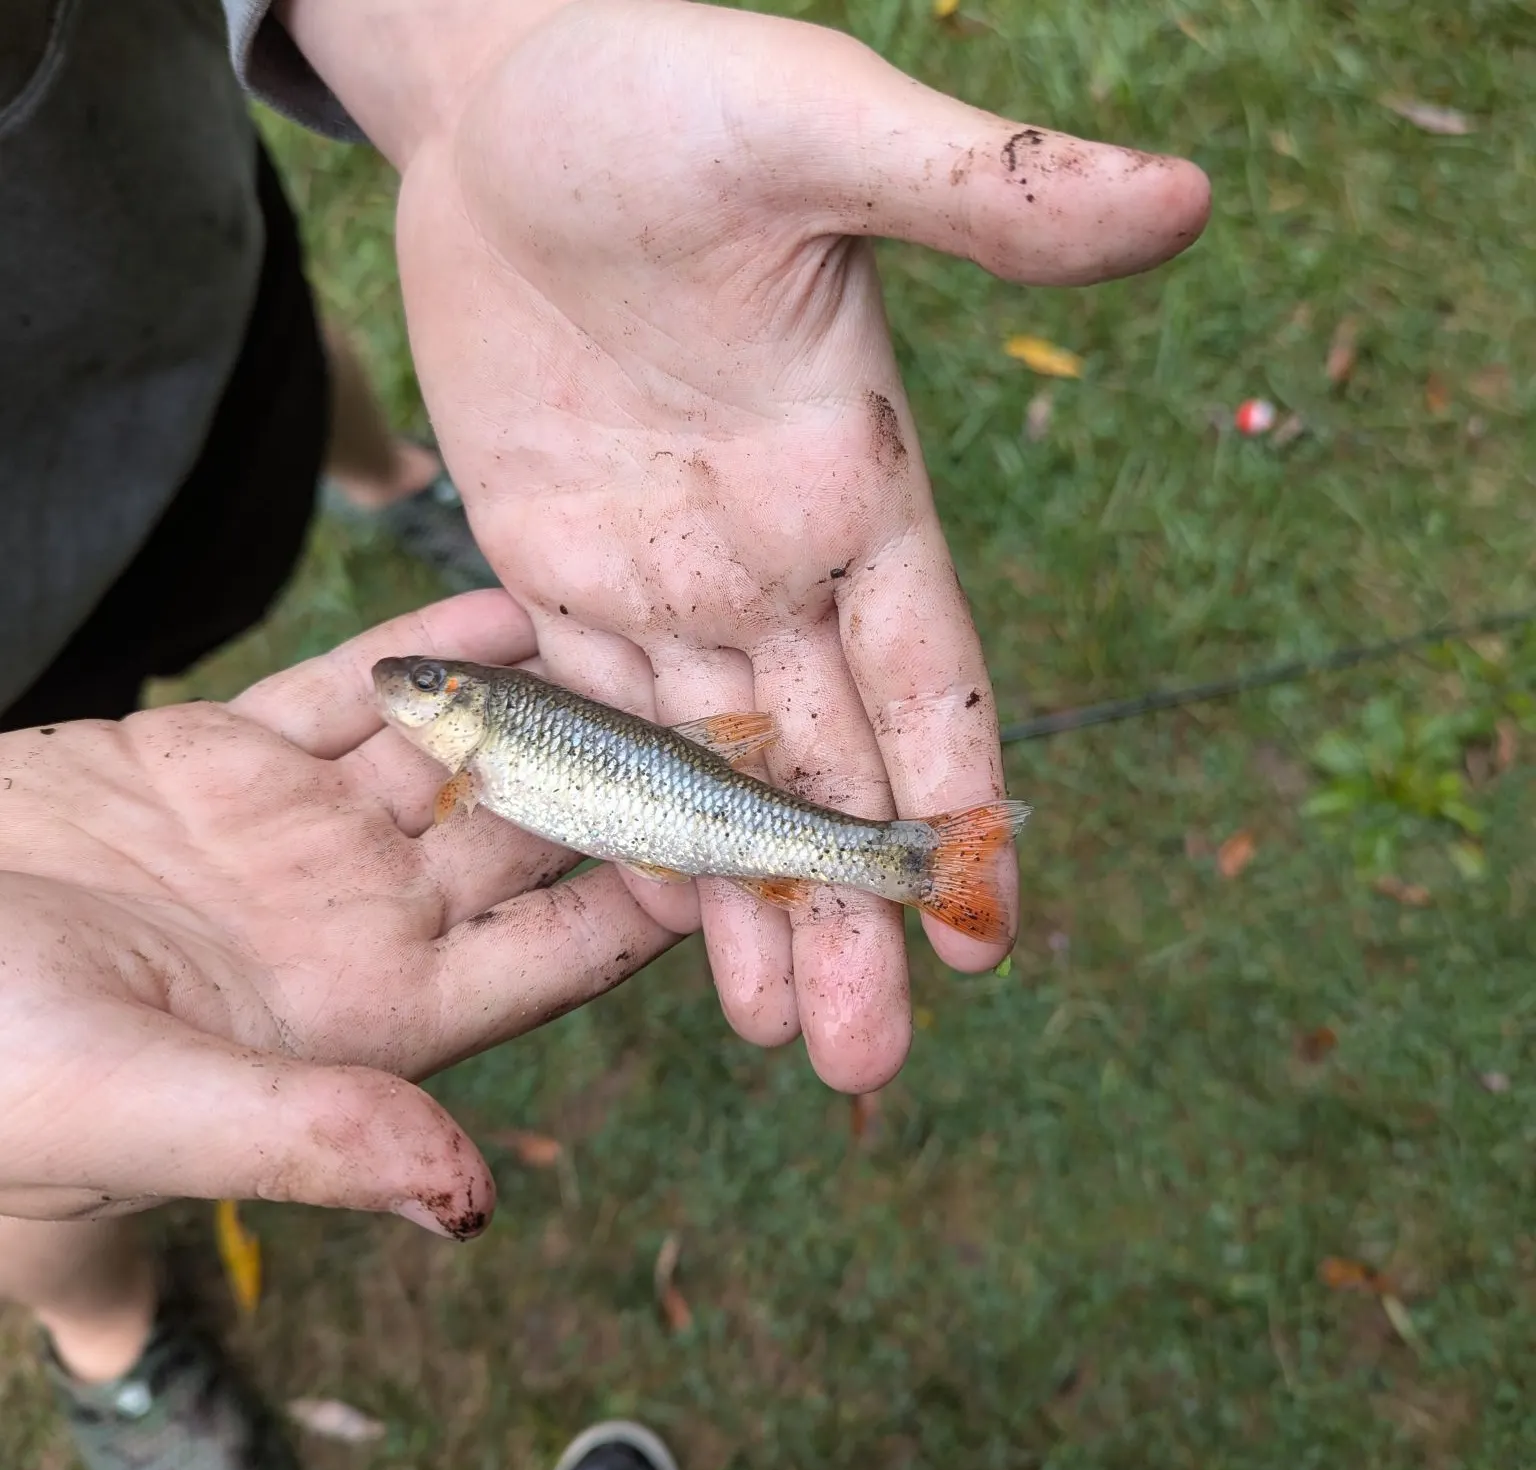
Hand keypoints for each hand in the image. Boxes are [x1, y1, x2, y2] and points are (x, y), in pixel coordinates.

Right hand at [0, 592, 678, 1226]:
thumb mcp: (133, 1107)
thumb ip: (307, 1135)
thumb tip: (468, 1201)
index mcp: (364, 1018)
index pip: (552, 957)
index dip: (651, 905)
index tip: (745, 849)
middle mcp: (354, 922)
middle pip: (530, 839)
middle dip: (626, 779)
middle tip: (730, 713)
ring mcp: (295, 834)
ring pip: (456, 753)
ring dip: (546, 699)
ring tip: (642, 639)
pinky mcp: (222, 758)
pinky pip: (350, 691)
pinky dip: (427, 650)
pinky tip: (508, 606)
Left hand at [284, 0, 1209, 1090]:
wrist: (501, 97)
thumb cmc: (664, 91)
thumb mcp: (816, 131)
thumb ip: (979, 196)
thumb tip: (1182, 198)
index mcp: (854, 484)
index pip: (930, 675)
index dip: (959, 802)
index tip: (986, 934)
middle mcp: (770, 557)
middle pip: (825, 766)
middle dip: (848, 911)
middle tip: (864, 1061)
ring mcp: (662, 577)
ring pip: (711, 775)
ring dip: (743, 907)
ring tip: (772, 1038)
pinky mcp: (551, 573)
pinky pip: (591, 722)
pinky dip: (619, 819)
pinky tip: (648, 922)